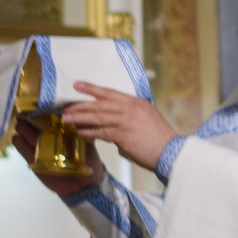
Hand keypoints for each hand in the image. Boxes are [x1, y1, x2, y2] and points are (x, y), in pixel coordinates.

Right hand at [12, 112, 101, 194]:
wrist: (84, 185)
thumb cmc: (87, 162)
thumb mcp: (86, 144)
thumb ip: (79, 133)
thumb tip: (74, 117)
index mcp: (60, 133)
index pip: (49, 120)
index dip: (42, 113)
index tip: (38, 105)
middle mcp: (49, 139)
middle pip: (35, 127)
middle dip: (29, 119)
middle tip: (24, 112)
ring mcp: (40, 150)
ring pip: (28, 136)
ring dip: (22, 129)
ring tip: (19, 123)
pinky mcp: (34, 162)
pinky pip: (24, 151)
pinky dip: (19, 144)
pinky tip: (17, 138)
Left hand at [61, 82, 179, 173]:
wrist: (171, 152)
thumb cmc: (161, 139)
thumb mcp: (147, 119)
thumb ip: (131, 118)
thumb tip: (114, 127)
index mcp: (136, 102)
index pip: (110, 92)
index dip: (92, 88)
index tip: (77, 85)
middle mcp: (130, 108)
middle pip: (99, 104)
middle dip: (80, 105)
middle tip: (66, 107)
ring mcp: (126, 121)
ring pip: (97, 116)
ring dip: (79, 118)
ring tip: (66, 119)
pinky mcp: (122, 135)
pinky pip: (100, 132)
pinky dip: (88, 132)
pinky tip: (79, 132)